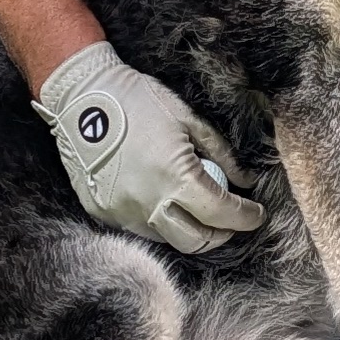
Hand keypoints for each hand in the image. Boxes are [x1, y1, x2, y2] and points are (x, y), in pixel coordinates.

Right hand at [33, 43, 264, 253]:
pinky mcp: (104, 213)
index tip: (257, 214)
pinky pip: (140, 229)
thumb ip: (221, 154)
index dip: (246, 217)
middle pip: (196, 241)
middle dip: (220, 235)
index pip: (221, 213)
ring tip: (197, 211)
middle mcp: (149, 203)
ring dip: (189, 230)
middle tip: (230, 220)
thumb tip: (244, 181)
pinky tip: (164, 203)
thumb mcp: (188, 119)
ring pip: (168, 239)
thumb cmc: (138, 100)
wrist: (83, 97)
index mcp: (175, 176)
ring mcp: (123, 212)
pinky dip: (159, 222)